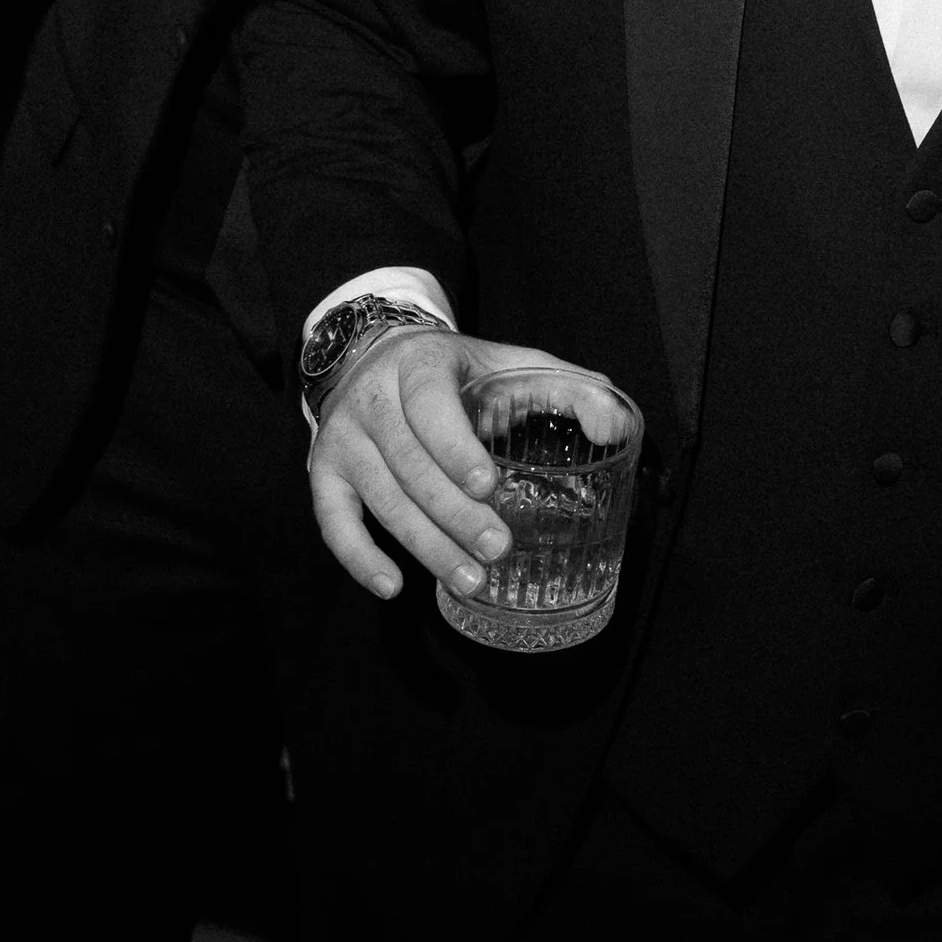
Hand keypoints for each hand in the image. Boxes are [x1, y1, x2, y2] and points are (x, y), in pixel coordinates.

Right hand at [309, 328, 585, 599]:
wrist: (379, 356)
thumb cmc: (458, 373)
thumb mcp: (513, 363)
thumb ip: (570, 388)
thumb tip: (616, 427)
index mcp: (420, 365)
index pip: (430, 407)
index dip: (455, 448)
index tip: (488, 485)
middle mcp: (373, 400)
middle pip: (410, 464)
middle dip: (454, 513)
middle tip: (497, 549)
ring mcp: (343, 438)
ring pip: (381, 498)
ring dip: (424, 544)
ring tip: (468, 579)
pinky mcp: (324, 472)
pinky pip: (332, 520)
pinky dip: (357, 557)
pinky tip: (392, 586)